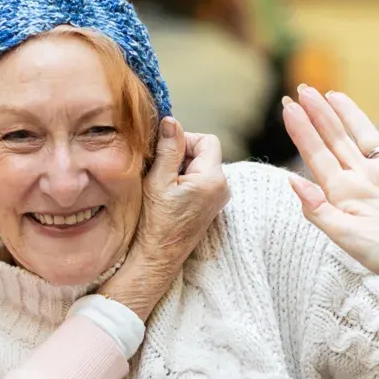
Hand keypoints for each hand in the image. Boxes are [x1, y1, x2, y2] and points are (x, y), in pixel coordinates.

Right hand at [99, 118, 228, 319]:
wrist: (157, 257)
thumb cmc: (156, 223)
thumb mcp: (157, 180)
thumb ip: (167, 148)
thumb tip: (171, 121)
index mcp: (214, 179)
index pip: (207, 140)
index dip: (184, 139)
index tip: (164, 153)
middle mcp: (223, 188)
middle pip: (205, 152)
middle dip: (181, 154)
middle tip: (160, 169)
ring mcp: (218, 198)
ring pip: (201, 166)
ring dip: (181, 167)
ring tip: (163, 184)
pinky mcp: (211, 206)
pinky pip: (200, 181)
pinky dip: (184, 180)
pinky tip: (168, 194)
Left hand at [284, 86, 378, 350]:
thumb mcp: (343, 235)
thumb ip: (317, 208)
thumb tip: (290, 181)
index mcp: (341, 193)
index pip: (316, 154)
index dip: (302, 130)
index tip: (288, 108)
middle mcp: (362, 179)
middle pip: (335, 140)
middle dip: (319, 115)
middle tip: (302, 89)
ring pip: (365, 136)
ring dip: (349, 115)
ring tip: (331, 94)